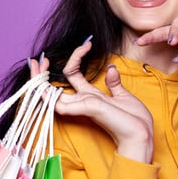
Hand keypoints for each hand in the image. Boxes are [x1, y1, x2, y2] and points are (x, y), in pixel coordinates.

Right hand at [36, 41, 153, 162]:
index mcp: (91, 96)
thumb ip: (114, 83)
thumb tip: (110, 67)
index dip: (74, 58)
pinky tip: (42, 84)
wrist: (141, 134)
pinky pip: (59, 104)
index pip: (73, 75)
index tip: (87, 44)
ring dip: (40, 79)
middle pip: (53, 87)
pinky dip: (49, 94)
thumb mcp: (123, 95)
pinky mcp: (86, 109)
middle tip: (38, 59)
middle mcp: (82, 101)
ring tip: (36, 63)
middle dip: (42, 73)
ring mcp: (82, 106)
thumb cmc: (134, 120)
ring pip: (51, 95)